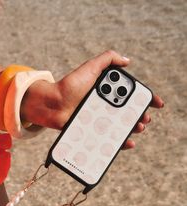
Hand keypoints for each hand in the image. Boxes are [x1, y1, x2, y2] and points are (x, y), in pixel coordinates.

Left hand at [20, 50, 163, 148]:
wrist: (52, 105)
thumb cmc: (70, 85)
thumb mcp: (90, 68)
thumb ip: (107, 60)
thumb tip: (127, 61)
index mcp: (107, 91)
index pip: (131, 95)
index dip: (145, 98)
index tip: (156, 103)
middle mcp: (105, 105)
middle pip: (129, 112)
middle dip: (141, 115)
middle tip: (145, 119)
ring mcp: (100, 119)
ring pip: (122, 125)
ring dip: (134, 128)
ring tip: (138, 129)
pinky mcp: (93, 131)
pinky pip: (109, 138)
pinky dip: (120, 142)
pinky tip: (128, 143)